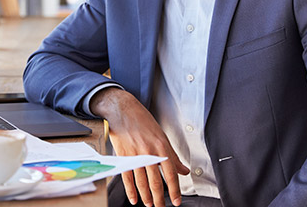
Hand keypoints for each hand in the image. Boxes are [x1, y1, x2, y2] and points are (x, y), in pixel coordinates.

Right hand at [90, 88, 189, 206]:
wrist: (122, 109)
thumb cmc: (142, 120)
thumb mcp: (162, 136)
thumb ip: (173, 155)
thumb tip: (183, 170)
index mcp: (161, 146)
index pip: (171, 173)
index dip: (175, 190)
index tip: (177, 201)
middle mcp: (149, 152)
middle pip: (156, 181)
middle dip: (159, 198)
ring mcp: (135, 154)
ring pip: (142, 182)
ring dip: (146, 196)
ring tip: (149, 204)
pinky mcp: (123, 155)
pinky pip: (127, 177)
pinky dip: (130, 190)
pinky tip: (134, 198)